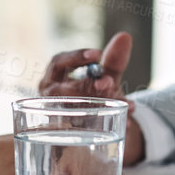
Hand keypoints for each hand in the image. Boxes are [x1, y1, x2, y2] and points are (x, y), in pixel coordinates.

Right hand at [37, 31, 150, 171]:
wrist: (94, 128)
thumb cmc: (94, 95)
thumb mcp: (106, 78)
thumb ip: (114, 61)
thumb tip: (124, 36)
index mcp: (54, 76)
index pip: (58, 62)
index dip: (75, 58)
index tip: (97, 55)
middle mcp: (48, 96)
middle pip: (61, 90)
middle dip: (88, 87)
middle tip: (109, 84)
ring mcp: (53, 118)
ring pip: (71, 112)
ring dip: (98, 107)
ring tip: (124, 104)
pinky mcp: (62, 137)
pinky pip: (81, 131)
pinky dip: (107, 125)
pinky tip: (126, 122)